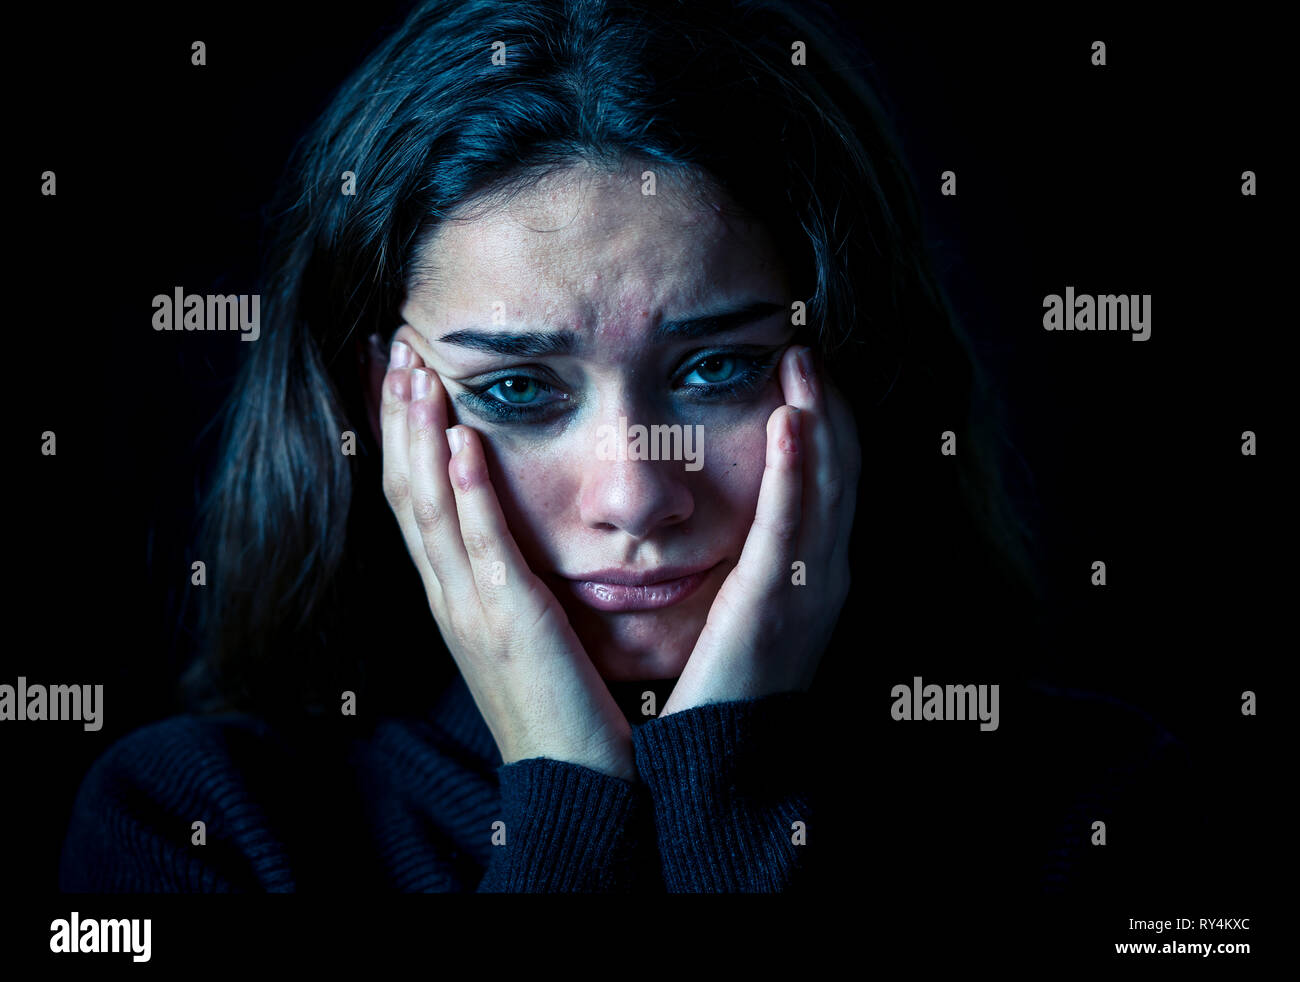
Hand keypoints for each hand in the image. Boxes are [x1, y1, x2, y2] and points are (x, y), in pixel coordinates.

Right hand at [380, 335, 635, 782]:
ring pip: (429, 507)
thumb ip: (515, 577)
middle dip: (397, 416)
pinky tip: (462, 441)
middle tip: (392, 345)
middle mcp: (450, 595)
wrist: (576, 779)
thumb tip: (518, 529)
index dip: (399, 434)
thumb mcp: (528, 627)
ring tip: (415, 370)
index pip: (413, 497)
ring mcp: (472, 609)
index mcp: (455, 593)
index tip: (395, 373)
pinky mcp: (509, 622)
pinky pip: (480, 547)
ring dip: (420, 435)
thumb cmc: (563, 701)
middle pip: (406, 490)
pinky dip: (466, 492)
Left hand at [660, 344, 860, 716]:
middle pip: (840, 470)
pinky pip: (793, 525)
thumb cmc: (720, 682)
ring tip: (802, 360)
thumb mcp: (740, 607)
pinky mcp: (778, 604)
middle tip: (805, 344)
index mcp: (814, 571)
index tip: (799, 368)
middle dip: (827, 404)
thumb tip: (716, 511)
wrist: (720, 762)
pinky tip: (791, 421)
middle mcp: (825, 573)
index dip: (823, 420)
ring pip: (828, 485)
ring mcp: (810, 588)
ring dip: (819, 419)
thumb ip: (744, 558)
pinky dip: (797, 471)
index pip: (829, 478)